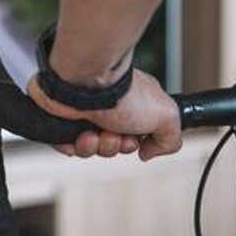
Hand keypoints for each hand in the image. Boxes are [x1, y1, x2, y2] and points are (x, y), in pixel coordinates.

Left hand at [27, 69, 182, 159]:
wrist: (87, 83)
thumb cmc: (124, 94)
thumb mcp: (167, 116)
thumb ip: (171, 139)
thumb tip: (148, 153)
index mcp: (135, 105)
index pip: (136, 138)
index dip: (135, 144)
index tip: (136, 139)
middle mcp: (111, 109)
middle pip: (113, 146)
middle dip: (114, 146)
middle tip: (114, 133)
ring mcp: (87, 114)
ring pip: (91, 149)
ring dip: (96, 146)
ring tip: (94, 132)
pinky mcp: (64, 120)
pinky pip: (68, 146)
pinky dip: (74, 146)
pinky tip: (79, 134)